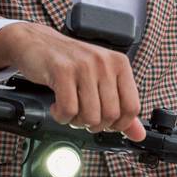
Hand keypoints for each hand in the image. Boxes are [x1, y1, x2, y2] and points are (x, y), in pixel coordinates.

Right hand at [0, 21, 145, 140]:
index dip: (119, 124)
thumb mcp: (100, 79)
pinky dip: (61, 116)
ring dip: (76, 121)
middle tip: (82, 117)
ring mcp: (84, 66)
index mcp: (119, 64)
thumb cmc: (70, 62)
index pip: (132, 107)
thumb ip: (121, 107)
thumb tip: (139, 134)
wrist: (37, 42)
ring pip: (90, 115)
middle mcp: (105, 63)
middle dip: (94, 125)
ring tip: (69, 110)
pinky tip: (57, 106)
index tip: (106, 124)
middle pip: (110, 115)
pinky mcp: (62, 71)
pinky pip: (68, 110)